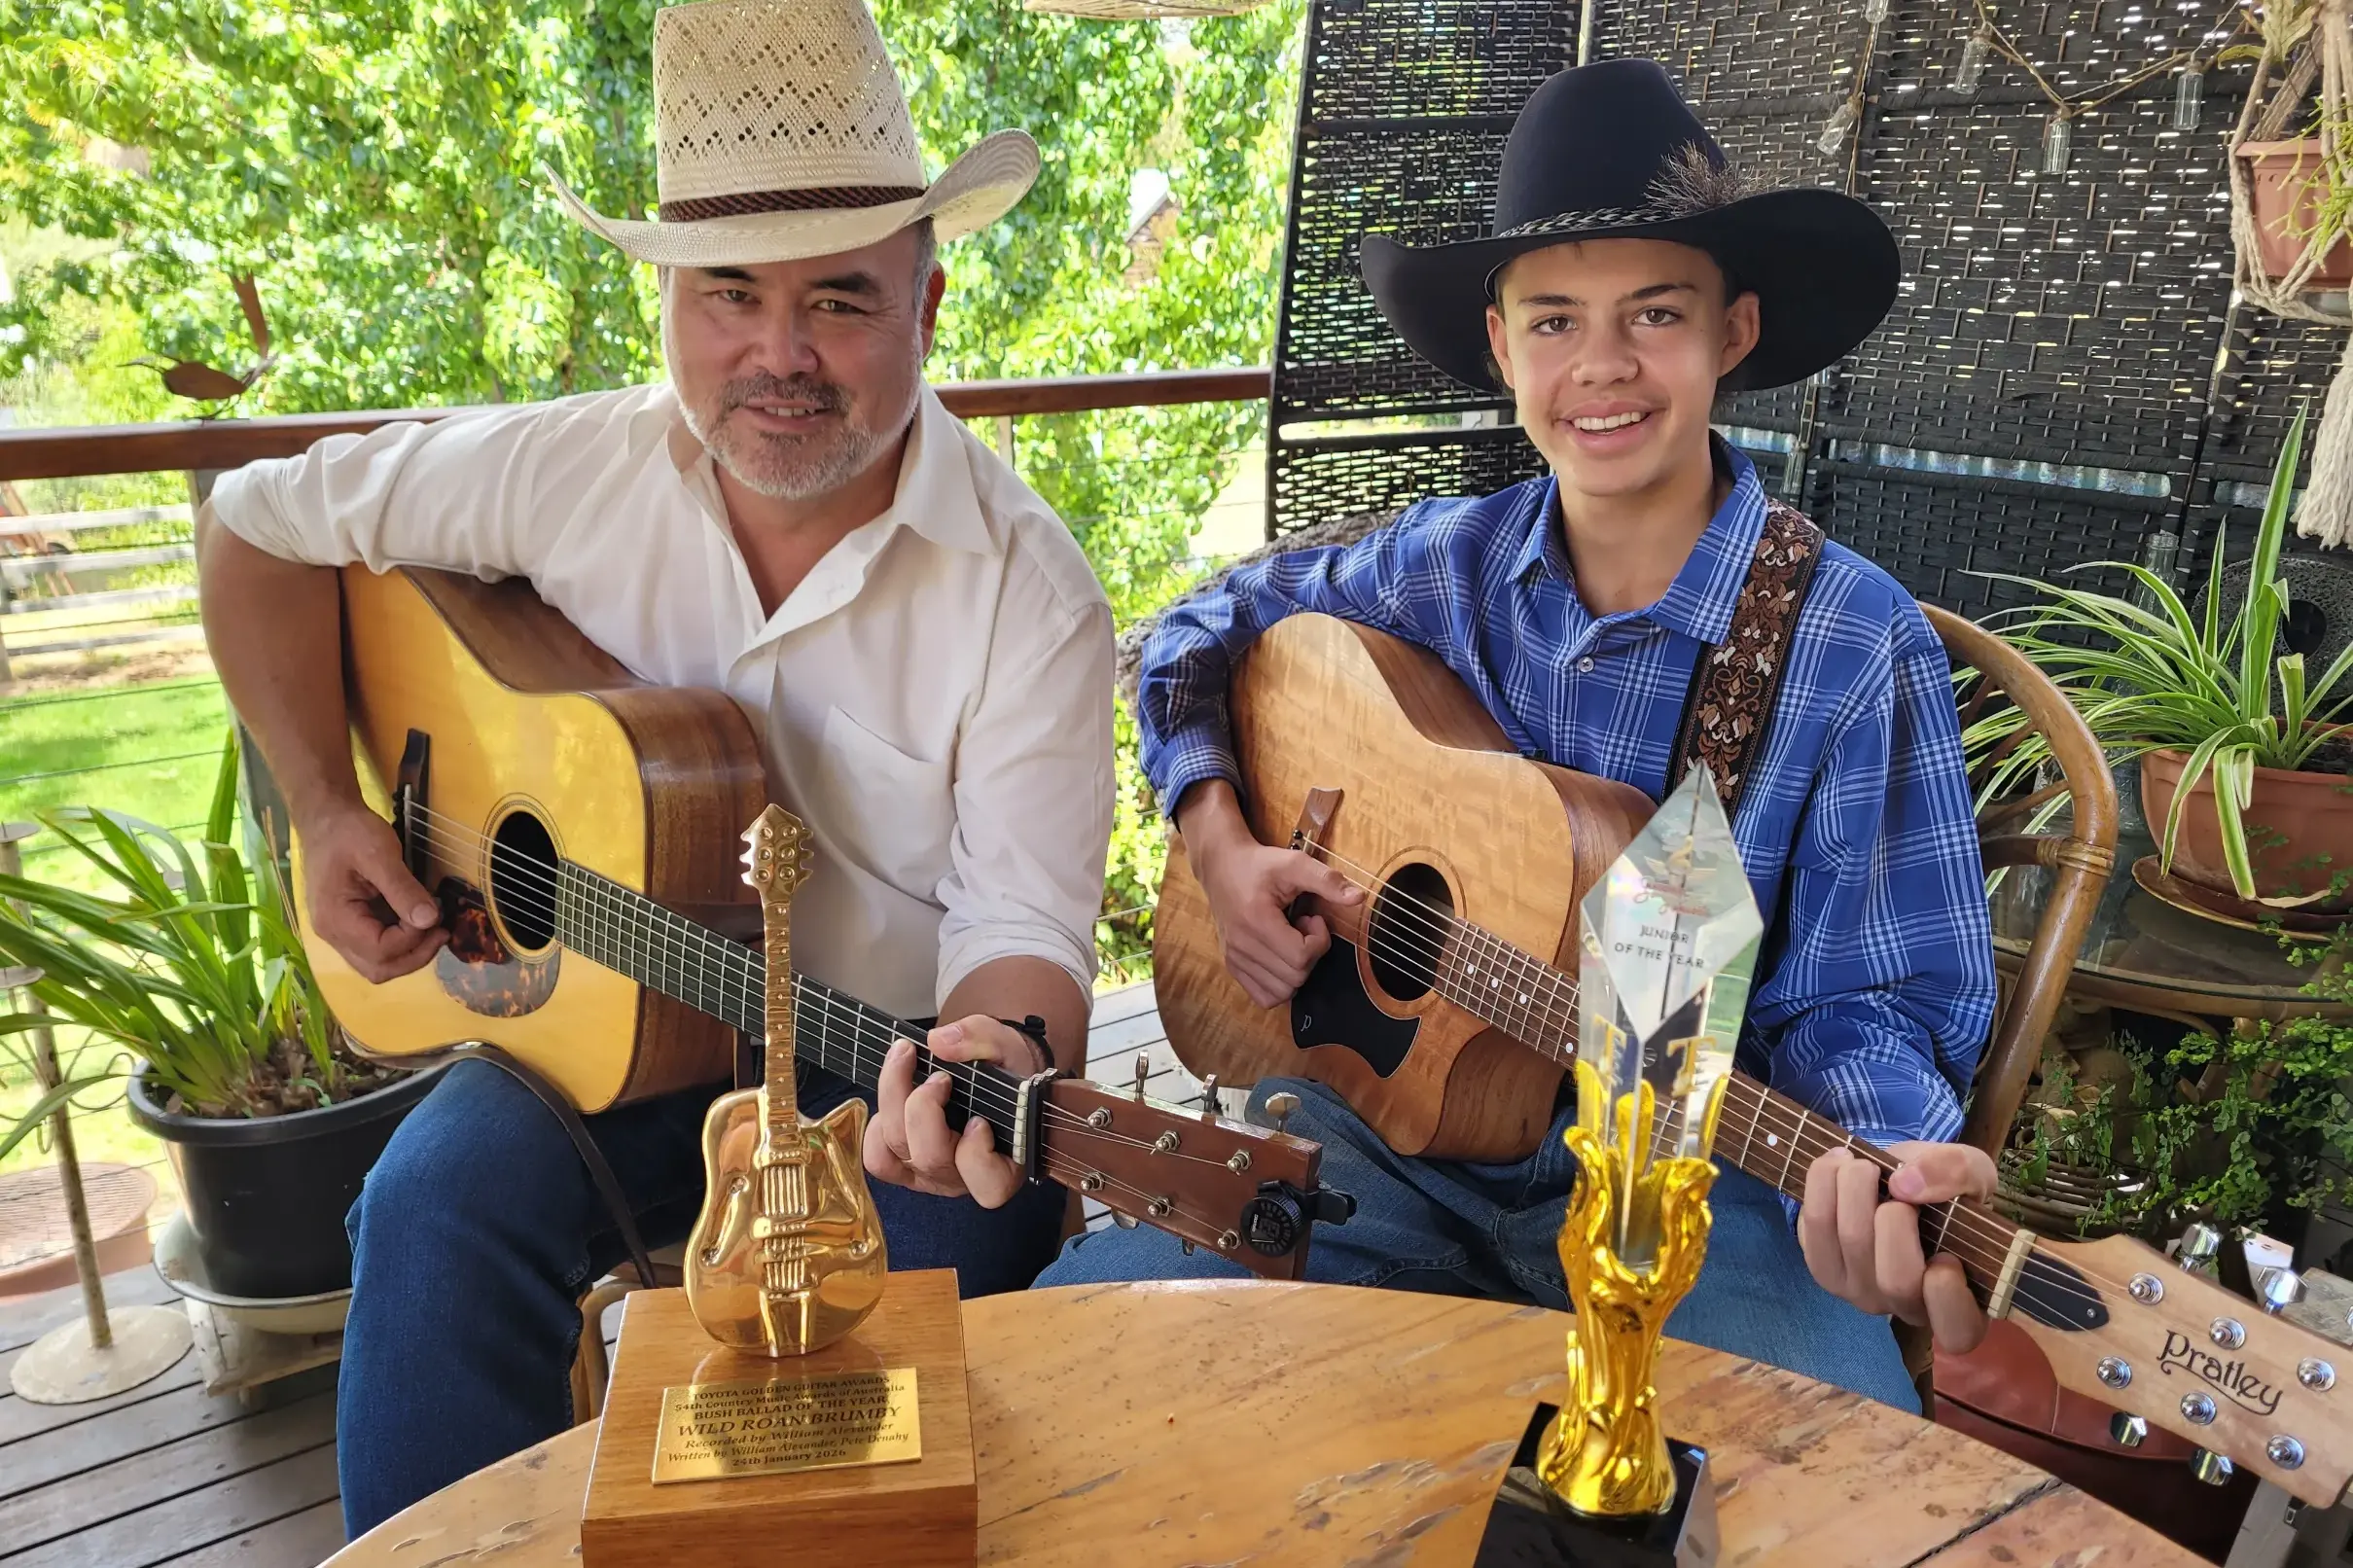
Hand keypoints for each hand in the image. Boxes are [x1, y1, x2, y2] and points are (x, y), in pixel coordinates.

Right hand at [296, 803, 444, 982]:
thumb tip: (430, 920)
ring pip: (378, 965)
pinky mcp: (350, 926)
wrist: (327, 819)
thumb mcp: (379, 853)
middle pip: (378, 969)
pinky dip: (402, 944)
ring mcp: (339, 933)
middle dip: (415, 955)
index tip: (433, 912)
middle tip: (442, 930)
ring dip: (410, 953)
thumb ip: (403, 888)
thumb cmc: (349, 832)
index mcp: (335, 919)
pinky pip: (377, 949)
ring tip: (434, 928)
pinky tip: (419, 923)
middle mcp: (333, 934)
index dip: (413, 939)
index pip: (380, 950)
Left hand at [865, 1017, 1046, 1207]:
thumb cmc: (1003, 1068)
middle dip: (924, 1108)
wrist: (993, 1072)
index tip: (978, 1119)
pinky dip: (876, 1128)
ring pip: (895, 1155)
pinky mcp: (904, 1168)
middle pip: (930, 1158)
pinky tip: (894, 1098)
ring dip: (893, 1106)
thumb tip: (938, 1043)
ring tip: (906, 1067)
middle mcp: (964, 1178)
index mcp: (1004, 1163)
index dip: (976, 1153)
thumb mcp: (1004, 1044)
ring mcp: (929, 1175)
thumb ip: (980, 1038)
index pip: (989, 1184)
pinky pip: (877, 1158)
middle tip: (939, 1076)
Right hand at [1182, 784, 1363, 1008]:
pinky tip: (1280, 957)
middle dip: (1309, 955)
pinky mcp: (1232, 966)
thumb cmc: (1259, 864)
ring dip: (1296, 971)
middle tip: (1303, 928)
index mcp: (1255, 921)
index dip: (1319, 941)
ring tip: (1290, 942)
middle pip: (1295, 977)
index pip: (1300, 957)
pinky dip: (1280, 984)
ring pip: (1282, 992)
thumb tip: (1359, 898)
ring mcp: (1234, 959)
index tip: (1314, 919)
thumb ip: (1327, 880)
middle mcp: (1241, 946)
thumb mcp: (1294, 863)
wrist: (1221, 866)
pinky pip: (1264, 997)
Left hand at [1798, 1141, 1994, 1354]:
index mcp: (1962, 1302)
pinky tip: (1839, 1166)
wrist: (1897, 1181)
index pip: (1958, 1331)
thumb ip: (1957, 1172)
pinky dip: (1823, 1184)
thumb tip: (1905, 1185)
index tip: (1946, 1257)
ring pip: (1852, 1243)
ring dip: (1855, 1189)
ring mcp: (1863, 1293)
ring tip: (1864, 1165)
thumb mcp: (1974, 1173)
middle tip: (1899, 1182)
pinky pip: (1813, 1227)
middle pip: (1896, 1280)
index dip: (1949, 1299)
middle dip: (1896, 1216)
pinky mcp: (1824, 1269)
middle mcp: (1909, 1308)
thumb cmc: (1948, 1190)